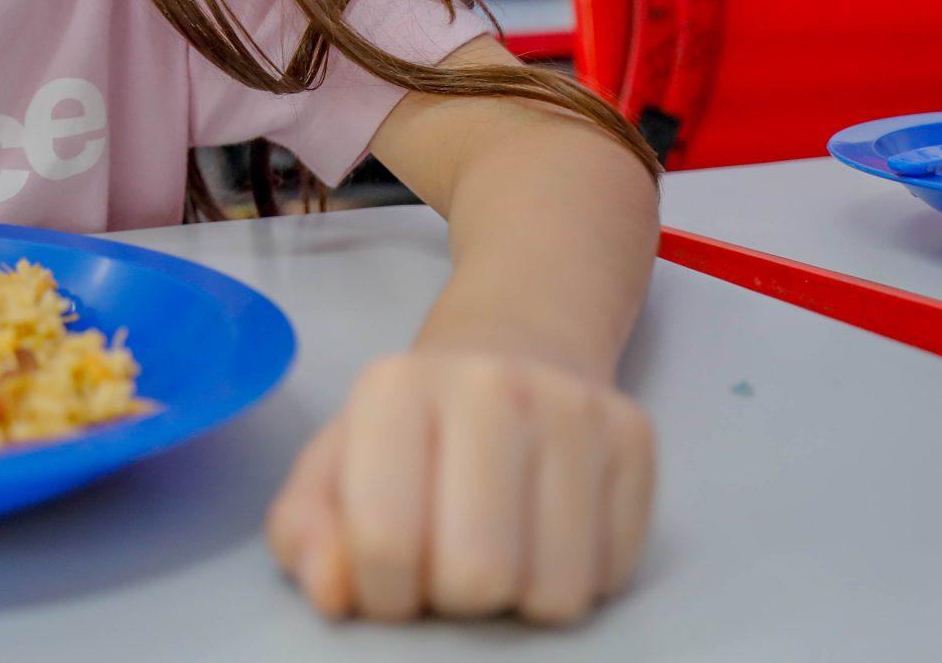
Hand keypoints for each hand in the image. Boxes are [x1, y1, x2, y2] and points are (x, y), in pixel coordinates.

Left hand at [266, 351, 654, 624]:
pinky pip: (610, 576)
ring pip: (554, 592)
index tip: (388, 575)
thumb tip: (331, 591)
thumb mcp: (335, 468)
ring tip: (498, 545)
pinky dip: (575, 579)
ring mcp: (574, 408)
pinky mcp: (635, 437)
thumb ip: (306, 534)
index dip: (382, 591)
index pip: (385, 540)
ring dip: (519, 597)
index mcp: (396, 388)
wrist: (515, 343)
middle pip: (477, 577)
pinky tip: (546, 531)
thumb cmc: (413, 428)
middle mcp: (491, 385)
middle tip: (447, 560)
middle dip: (453, 598)